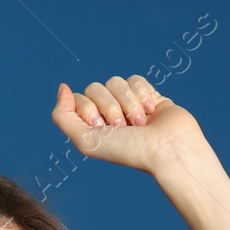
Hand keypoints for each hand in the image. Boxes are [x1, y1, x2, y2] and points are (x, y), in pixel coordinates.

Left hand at [50, 74, 207, 174]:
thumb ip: (63, 116)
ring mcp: (127, 104)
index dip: (89, 109)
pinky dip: (142, 94)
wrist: (167, 148)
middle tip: (122, 127)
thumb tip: (62, 87)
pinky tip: (151, 111)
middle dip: (109, 106)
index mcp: (91, 126)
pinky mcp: (147, 95)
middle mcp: (107, 115)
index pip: (78, 99)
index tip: (102, 126)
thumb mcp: (85, 140)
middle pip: (95, 87)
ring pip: (116, 81)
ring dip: (127, 103)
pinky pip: (135, 79)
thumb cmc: (127, 150)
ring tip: (139, 123)